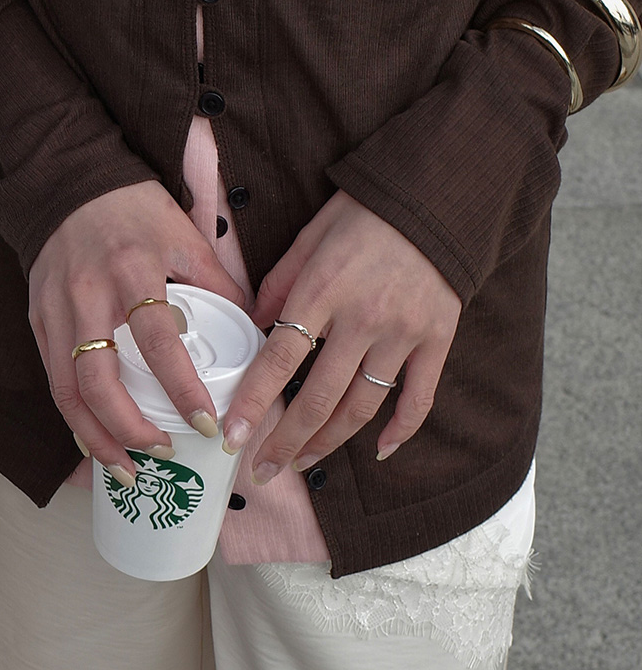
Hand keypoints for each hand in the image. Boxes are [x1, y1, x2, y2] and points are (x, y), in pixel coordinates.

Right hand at [29, 180, 246, 483]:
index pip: (158, 341)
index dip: (182, 389)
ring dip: (97, 436)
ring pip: (67, 389)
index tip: (207, 424)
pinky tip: (96, 439)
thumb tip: (256, 330)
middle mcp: (88, 294)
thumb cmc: (133, 207)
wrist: (68, 181)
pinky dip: (74, 415)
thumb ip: (217, 281)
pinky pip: (53, 377)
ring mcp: (56, 309)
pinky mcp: (38, 318)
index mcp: (131, 270)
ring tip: (126, 468)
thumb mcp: (184, 233)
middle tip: (164, 453)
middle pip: (98, 380)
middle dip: (130, 429)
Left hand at [222, 190, 460, 480]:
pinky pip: (419, 397)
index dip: (255, 402)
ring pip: (362, 405)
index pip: (279, 358)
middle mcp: (362, 319)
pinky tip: (378, 450)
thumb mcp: (309, 236)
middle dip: (287, 440)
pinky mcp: (437, 340)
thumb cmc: (363, 214)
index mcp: (322, 291)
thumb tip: (253, 322)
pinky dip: (400, 430)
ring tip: (303, 461)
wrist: (433, 200)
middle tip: (264, 469)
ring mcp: (403, 334)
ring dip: (330, 441)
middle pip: (318, 396)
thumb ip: (279, 282)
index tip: (233, 436)